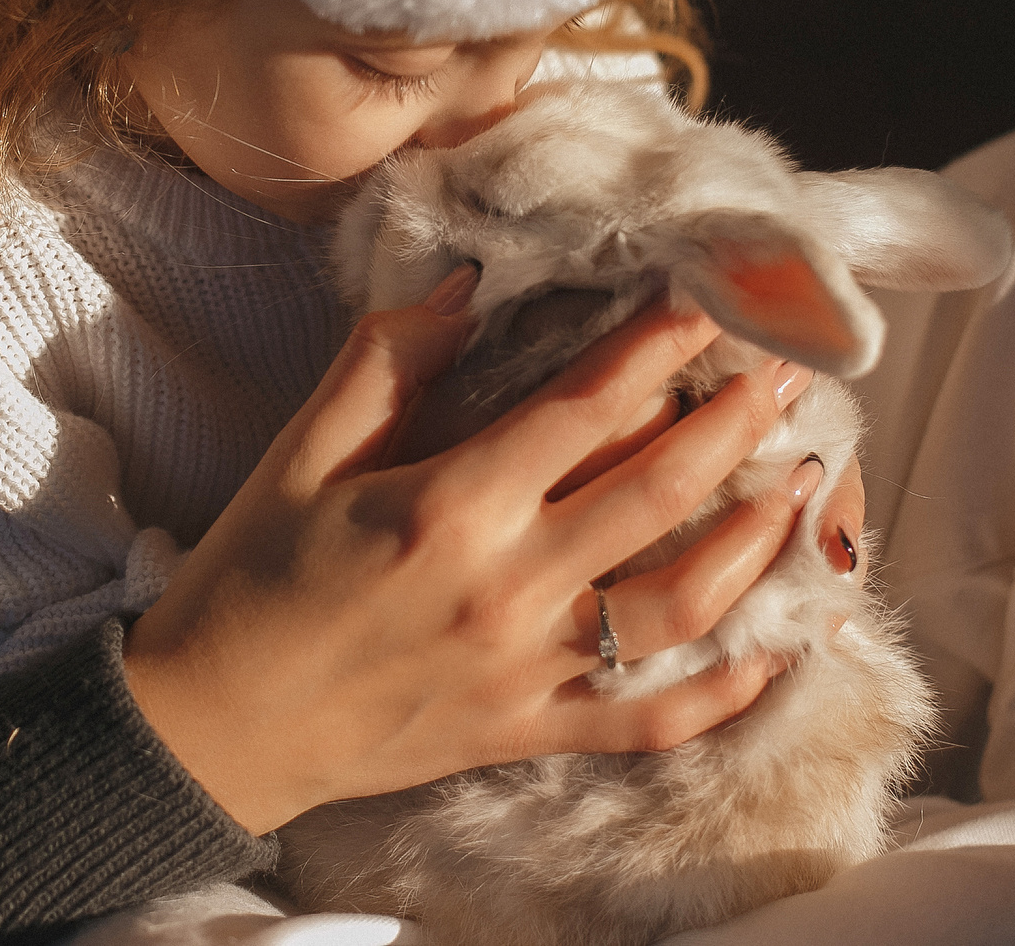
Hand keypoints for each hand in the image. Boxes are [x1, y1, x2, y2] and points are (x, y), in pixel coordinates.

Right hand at [124, 271, 817, 833]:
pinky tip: (777, 649)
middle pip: (659, 492)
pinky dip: (724, 691)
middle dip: (739, 422)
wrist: (210, 728)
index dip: (661, 342)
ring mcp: (528, 672)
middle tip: (796, 369)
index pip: (588, 406)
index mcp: (450, 507)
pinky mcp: (528, 733)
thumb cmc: (251, 578)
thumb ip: (385, 361)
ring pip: (681, 606)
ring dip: (756, 541)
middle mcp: (508, 589)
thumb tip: (465, 281)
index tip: (715, 294)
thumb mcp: (301, 452)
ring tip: (803, 481)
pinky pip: (651, 720)